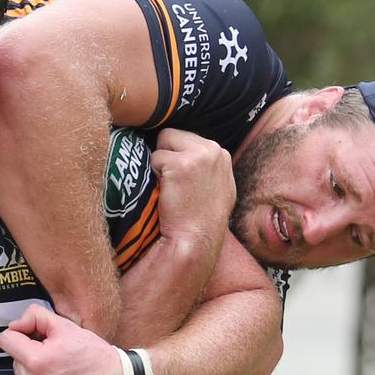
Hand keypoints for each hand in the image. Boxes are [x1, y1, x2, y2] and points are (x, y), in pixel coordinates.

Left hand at [0, 303, 122, 374]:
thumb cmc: (93, 355)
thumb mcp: (66, 326)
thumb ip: (35, 317)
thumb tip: (15, 325)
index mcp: (37, 360)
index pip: (6, 340)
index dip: (20, 333)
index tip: (33, 336)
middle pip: (14, 360)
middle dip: (28, 354)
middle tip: (52, 354)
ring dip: (30, 373)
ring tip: (54, 371)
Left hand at [149, 128, 233, 248]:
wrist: (196, 239)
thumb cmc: (202, 219)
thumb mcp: (217, 185)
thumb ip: (207, 165)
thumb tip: (189, 151)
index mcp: (221, 154)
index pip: (187, 137)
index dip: (176, 154)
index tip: (180, 178)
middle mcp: (213, 150)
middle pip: (172, 134)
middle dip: (167, 154)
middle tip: (173, 183)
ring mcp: (197, 156)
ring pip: (162, 142)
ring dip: (159, 163)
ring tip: (171, 187)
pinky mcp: (179, 164)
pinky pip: (153, 158)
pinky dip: (153, 174)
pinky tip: (166, 191)